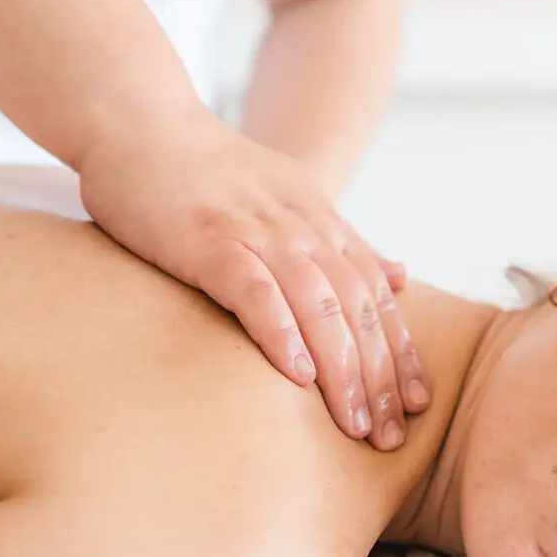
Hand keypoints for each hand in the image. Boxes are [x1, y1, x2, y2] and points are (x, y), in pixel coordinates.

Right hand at [76, 108, 428, 448]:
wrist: (139, 120)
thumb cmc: (208, 172)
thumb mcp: (292, 198)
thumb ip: (343, 244)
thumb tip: (399, 277)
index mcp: (322, 224)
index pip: (376, 296)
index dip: (400, 351)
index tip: (418, 403)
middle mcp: (302, 229)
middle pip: (356, 310)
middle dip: (379, 377)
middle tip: (391, 437)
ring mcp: (258, 233)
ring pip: (319, 306)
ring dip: (342, 369)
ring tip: (356, 424)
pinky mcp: (210, 239)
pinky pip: (256, 290)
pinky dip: (281, 332)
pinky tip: (298, 376)